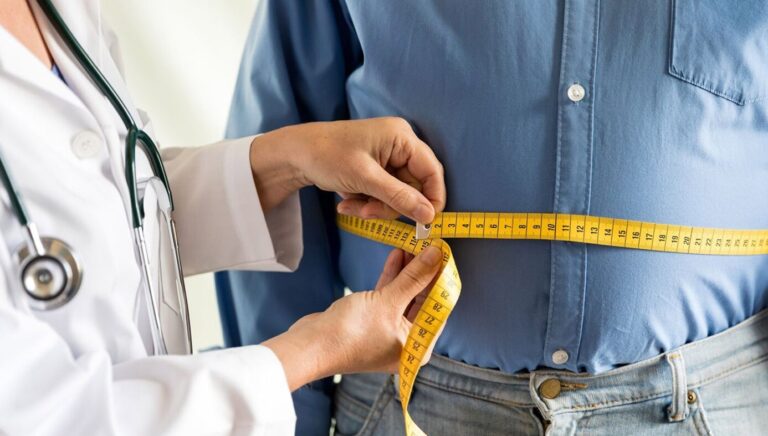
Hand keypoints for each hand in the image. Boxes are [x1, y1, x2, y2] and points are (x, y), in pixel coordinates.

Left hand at [249, 117, 444, 222]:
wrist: (293, 154)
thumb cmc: (327, 156)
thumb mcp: (365, 179)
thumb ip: (400, 197)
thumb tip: (429, 215)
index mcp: (402, 137)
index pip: (432, 171)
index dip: (432, 198)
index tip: (425, 222)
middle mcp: (399, 144)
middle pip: (413, 186)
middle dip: (390, 205)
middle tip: (367, 213)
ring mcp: (387, 157)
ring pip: (397, 194)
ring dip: (375, 206)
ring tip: (350, 206)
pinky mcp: (376, 169)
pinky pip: (383, 193)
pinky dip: (367, 201)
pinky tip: (347, 200)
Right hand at [263, 246, 442, 390]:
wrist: (311, 345)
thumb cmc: (351, 334)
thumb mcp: (388, 302)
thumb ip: (414, 278)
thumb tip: (437, 255)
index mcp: (418, 346)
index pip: (439, 308)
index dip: (442, 279)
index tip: (445, 254)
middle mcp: (406, 340)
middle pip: (422, 300)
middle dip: (424, 272)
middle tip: (430, 245)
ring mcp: (388, 330)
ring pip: (404, 295)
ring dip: (408, 270)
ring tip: (414, 245)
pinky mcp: (372, 319)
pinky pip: (388, 295)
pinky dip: (392, 277)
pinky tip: (397, 255)